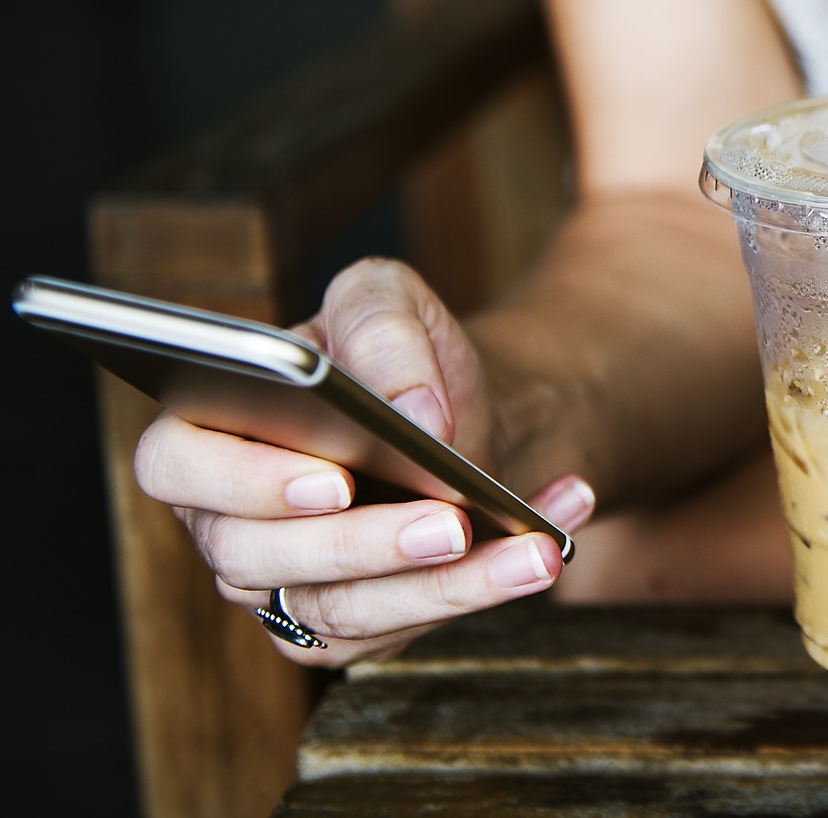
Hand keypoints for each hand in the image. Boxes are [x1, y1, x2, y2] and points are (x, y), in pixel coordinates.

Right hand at [132, 258, 595, 664]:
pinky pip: (405, 627)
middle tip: (451, 521)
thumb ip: (384, 330)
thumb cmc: (400, 356)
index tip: (335, 479)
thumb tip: (413, 412)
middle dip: (367, 543)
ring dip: (448, 585)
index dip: (245, 480)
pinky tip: (548, 543)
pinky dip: (487, 587)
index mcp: (207, 431)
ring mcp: (283, 585)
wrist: (462, 411)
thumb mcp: (389, 300)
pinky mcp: (347, 627)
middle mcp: (228, 522)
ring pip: (343, 610)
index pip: (177, 467)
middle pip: (264, 557)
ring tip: (532, 550)